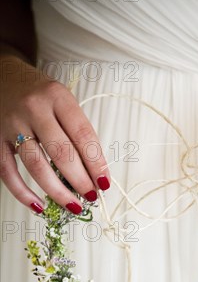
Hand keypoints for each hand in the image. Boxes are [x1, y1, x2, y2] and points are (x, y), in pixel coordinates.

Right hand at [0, 55, 110, 213]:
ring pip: (36, 165)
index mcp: (57, 97)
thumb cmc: (40, 94)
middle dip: (80, 180)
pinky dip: (22, 193)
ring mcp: (12, 124)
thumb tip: (93, 172)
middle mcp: (34, 108)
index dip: (96, 163)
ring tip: (73, 205)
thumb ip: (76, 131)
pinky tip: (38, 206)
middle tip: (91, 197)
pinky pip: (7, 171)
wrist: (3, 75)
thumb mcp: (63, 101)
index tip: (104, 183)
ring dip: (57, 191)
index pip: (83, 135)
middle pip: (61, 152)